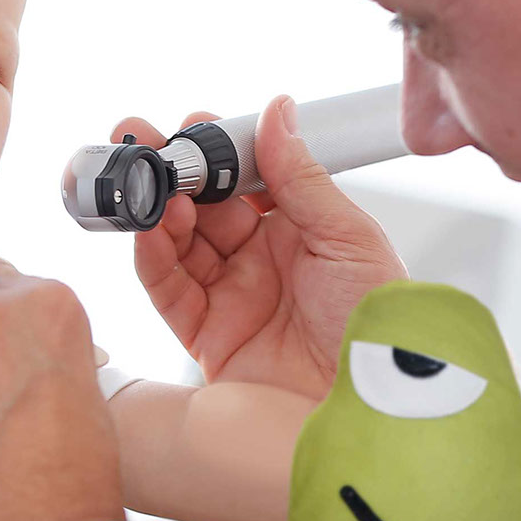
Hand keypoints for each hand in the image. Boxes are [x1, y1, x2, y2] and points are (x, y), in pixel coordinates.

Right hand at [124, 96, 405, 398]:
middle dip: (170, 171)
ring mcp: (230, 297)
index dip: (218, 149)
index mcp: (300, 230)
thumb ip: (301, 178)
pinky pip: (168, 290)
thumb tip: (276, 112)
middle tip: (141, 140)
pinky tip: (148, 229)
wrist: (374, 408)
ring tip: (149, 184)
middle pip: (202, 205)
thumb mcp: (348, 239)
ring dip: (158, 209)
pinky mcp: (205, 337)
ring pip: (178, 242)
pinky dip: (152, 257)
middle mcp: (260, 260)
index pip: (246, 178)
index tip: (196, 122)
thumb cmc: (378, 328)